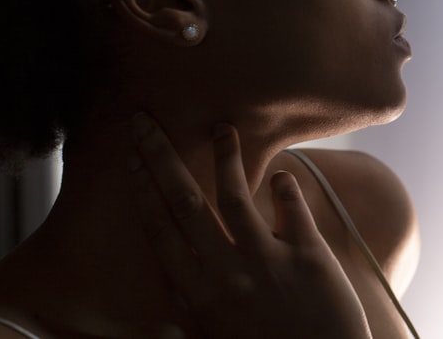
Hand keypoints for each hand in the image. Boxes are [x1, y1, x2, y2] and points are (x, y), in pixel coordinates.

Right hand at [129, 113, 370, 338]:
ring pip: (237, 197)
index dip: (145, 192)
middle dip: (162, 159)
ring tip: (221, 128)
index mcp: (200, 296)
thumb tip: (161, 324)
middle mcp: (228, 274)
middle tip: (146, 123)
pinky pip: (294, 211)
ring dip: (225, 159)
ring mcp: (269, 262)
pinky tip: (281, 172)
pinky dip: (286, 188)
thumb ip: (190, 321)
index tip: (132, 160)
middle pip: (186, 205)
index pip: (161, 233)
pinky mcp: (310, 258)